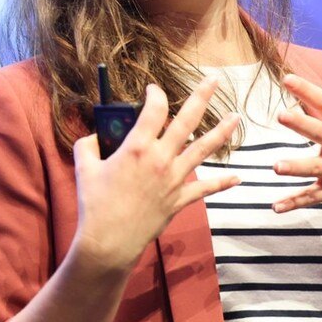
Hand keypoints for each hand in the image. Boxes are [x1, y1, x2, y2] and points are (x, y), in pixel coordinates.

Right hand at [71, 75, 241, 271]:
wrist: (109, 242)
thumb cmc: (94, 204)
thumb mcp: (84, 168)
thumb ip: (88, 146)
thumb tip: (95, 136)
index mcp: (136, 147)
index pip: (154, 109)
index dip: (156, 93)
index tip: (154, 90)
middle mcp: (160, 158)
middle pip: (187, 120)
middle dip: (202, 96)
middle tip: (214, 80)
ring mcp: (174, 179)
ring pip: (203, 149)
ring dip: (221, 131)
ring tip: (236, 117)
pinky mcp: (180, 199)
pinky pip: (205, 188)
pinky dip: (222, 183)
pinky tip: (237, 178)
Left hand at [271, 58, 321, 233]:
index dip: (308, 91)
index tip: (288, 79)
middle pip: (321, 133)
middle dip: (302, 125)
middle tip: (281, 116)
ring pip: (317, 169)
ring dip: (297, 168)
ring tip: (277, 166)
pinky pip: (314, 198)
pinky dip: (295, 203)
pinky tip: (276, 207)